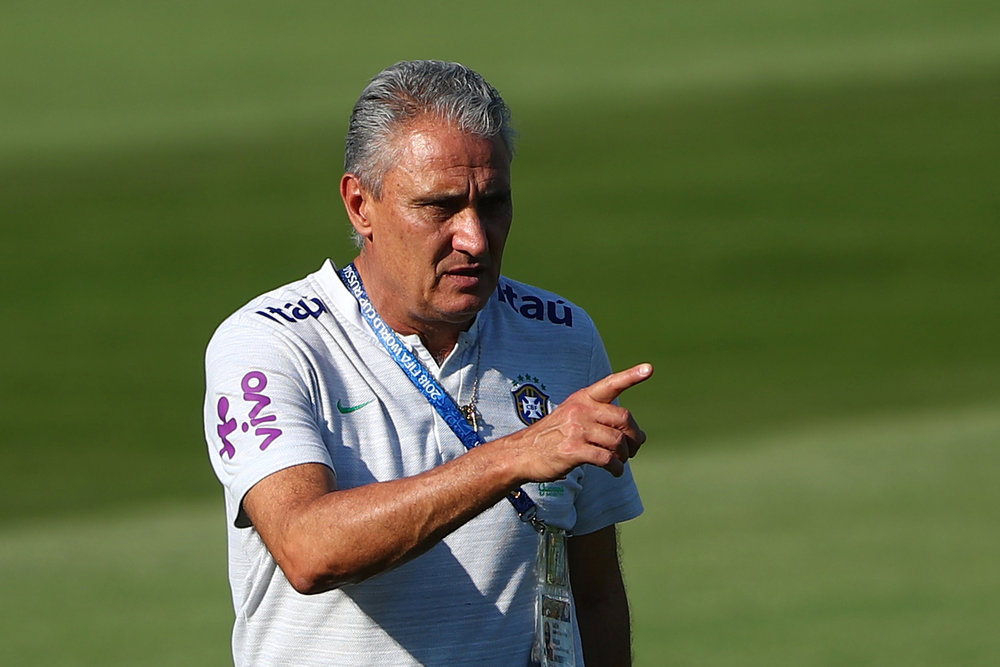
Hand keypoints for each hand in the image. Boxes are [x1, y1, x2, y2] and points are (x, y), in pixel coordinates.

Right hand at [504, 363, 652, 481]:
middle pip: (623, 418)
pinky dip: (616, 467)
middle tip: (634, 448)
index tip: (648, 369)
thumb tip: (639, 437)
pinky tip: (615, 471)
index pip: (610, 384)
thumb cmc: (553, 437)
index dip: (631, 376)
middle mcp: (580, 410)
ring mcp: (576, 430)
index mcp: (582, 398)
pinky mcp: (573, 450)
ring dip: (625, 455)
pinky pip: (607, 458)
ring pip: (617, 441)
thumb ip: (601, 419)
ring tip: (621, 461)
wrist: (522, 453)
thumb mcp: (572, 416)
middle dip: (634, 436)